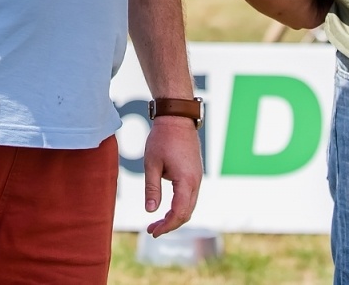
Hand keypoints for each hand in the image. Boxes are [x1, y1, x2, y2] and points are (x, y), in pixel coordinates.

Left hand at [143, 115, 200, 236]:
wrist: (177, 118)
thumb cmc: (162, 139)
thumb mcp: (152, 163)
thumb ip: (152, 188)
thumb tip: (151, 210)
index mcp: (186, 181)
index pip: (179, 213)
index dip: (166, 226)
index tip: (152, 231)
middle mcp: (196, 181)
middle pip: (186, 213)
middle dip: (170, 224)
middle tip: (152, 229)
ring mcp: (197, 177)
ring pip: (189, 205)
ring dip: (175, 216)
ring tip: (157, 221)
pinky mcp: (195, 173)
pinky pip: (190, 196)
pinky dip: (179, 206)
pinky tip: (166, 207)